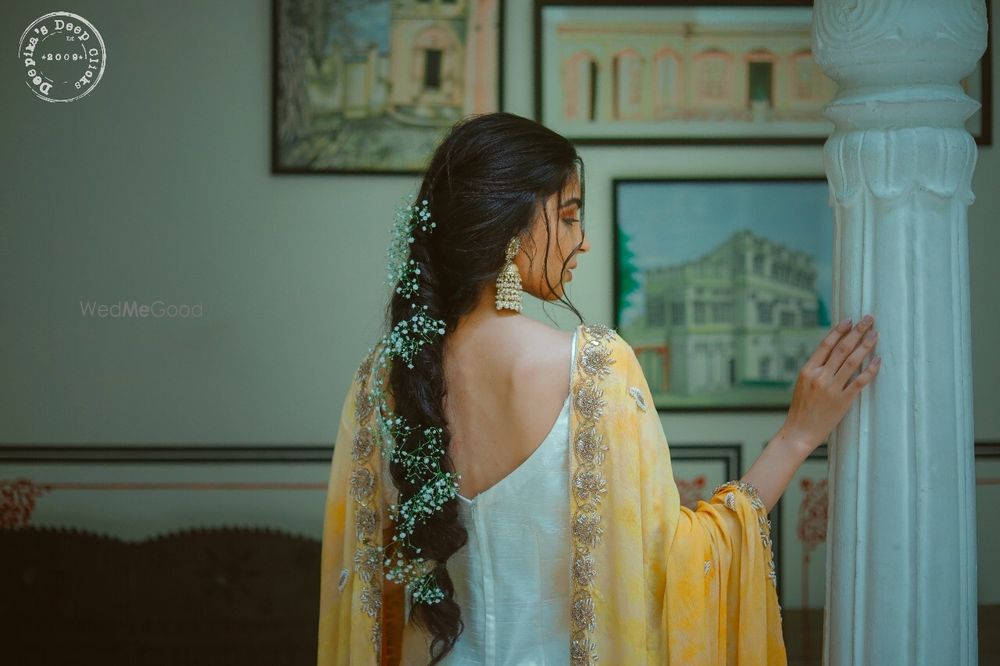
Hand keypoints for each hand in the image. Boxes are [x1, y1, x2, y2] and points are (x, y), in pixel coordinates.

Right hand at [780, 315, 881, 452]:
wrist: (800, 431)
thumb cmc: (801, 408)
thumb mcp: (803, 383)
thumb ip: (816, 368)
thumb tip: (833, 352)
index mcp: (808, 370)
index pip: (826, 344)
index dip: (839, 331)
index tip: (850, 320)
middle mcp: (820, 376)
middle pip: (842, 349)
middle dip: (857, 332)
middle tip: (869, 319)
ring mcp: (832, 388)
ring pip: (852, 361)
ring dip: (866, 346)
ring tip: (875, 334)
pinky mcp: (843, 400)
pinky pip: (860, 381)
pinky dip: (870, 370)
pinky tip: (878, 360)